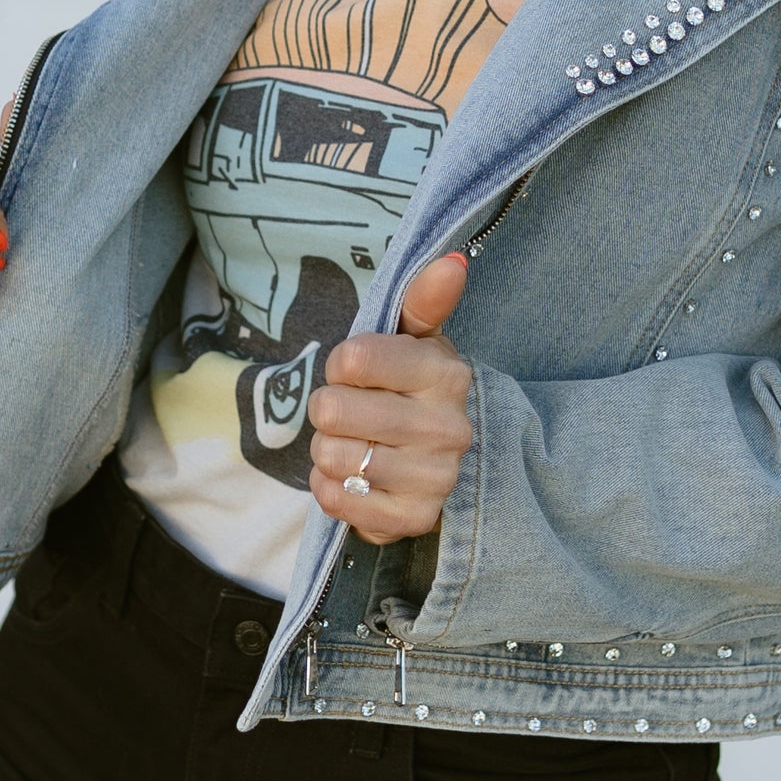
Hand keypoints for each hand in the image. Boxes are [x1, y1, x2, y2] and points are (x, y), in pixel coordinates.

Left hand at [308, 253, 472, 541]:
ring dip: (328, 450)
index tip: (358, 373)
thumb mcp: (418, 340)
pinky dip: (330, 488)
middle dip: (329, 409)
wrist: (448, 461)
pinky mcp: (413, 520)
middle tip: (352, 413)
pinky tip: (354, 478)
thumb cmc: (415, 390)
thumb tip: (452, 261)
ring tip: (356, 445)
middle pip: (330, 410)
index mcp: (446, 375)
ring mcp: (434, 478)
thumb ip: (423, 300)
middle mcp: (448, 428)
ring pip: (329, 456)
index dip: (341, 365)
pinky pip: (334, 500)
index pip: (351, 358)